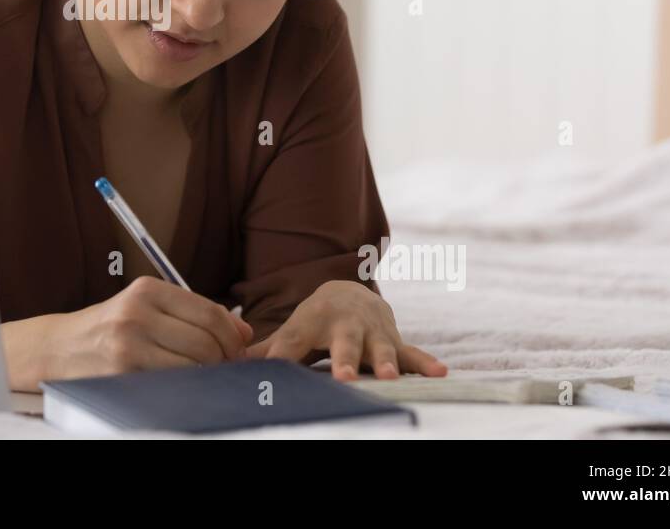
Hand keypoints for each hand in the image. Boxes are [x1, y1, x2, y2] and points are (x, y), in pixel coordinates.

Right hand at [9, 276, 253, 386]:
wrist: (58, 349)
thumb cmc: (109, 328)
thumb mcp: (145, 308)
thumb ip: (193, 314)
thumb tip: (244, 332)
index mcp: (146, 290)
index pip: (210, 313)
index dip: (233, 336)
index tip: (238, 350)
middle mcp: (137, 314)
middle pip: (206, 343)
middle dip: (224, 360)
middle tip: (224, 369)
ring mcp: (128, 346)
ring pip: (193, 367)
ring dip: (207, 377)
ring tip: (203, 378)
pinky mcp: (121, 375)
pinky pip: (172, 386)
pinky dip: (185, 389)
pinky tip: (183, 388)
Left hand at [243, 280, 446, 381]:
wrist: (350, 292)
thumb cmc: (315, 321)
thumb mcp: (291, 329)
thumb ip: (266, 349)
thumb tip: (228, 363)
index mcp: (313, 322)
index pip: (293, 343)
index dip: (284, 356)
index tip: (275, 371)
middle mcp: (345, 326)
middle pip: (344, 344)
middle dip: (345, 360)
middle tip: (344, 378)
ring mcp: (373, 333)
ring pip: (380, 349)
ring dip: (384, 363)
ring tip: (389, 378)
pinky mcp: (395, 341)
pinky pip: (412, 353)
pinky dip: (425, 363)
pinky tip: (442, 374)